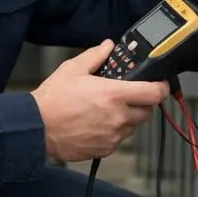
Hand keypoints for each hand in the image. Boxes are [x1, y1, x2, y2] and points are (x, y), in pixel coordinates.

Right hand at [30, 41, 169, 162]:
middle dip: (141, 102)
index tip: (158, 84)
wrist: (36, 128)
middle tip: (126, 95)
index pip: (155, 93)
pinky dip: (113, 131)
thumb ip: (95, 56)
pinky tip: (96, 123)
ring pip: (132, 126)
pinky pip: (118, 139)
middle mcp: (118, 117)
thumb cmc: (52, 100)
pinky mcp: (105, 149)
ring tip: (105, 110)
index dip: (161, 87)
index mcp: (114, 95)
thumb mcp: (72, 69)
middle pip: (147, 111)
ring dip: (126, 117)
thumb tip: (107, 47)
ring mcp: (113, 136)